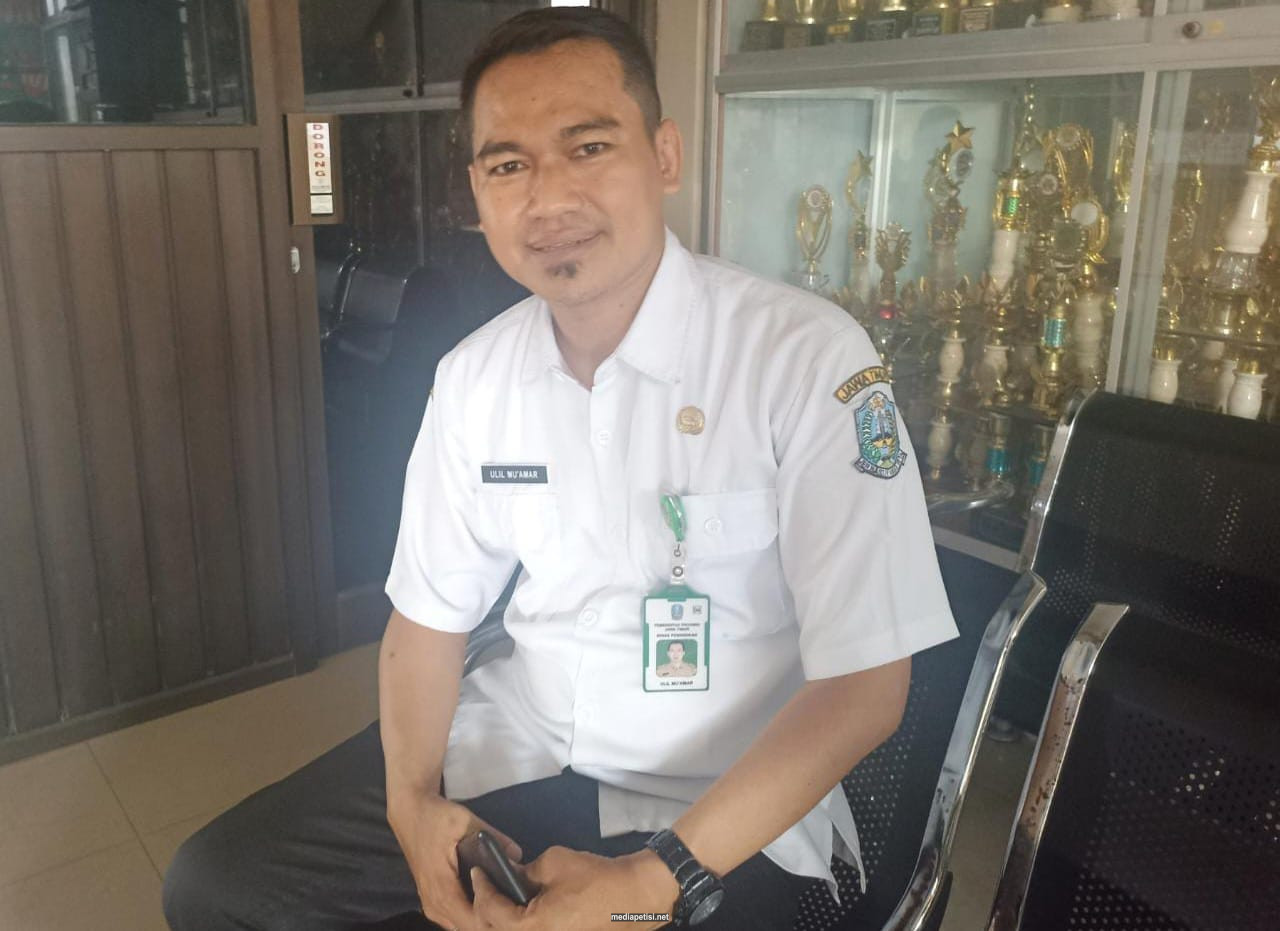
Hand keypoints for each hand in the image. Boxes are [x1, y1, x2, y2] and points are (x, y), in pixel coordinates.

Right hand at [387, 790, 521, 930]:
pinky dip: (471, 916)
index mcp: (442, 888)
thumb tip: (517, 856)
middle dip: (492, 920)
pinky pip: (454, 920)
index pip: (473, 922)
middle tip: (512, 902)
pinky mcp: (431, 902)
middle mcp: (434, 904)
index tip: (512, 903)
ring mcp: (431, 906)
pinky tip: (487, 900)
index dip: (495, 918)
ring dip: (481, 920)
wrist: (409, 812)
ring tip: (501, 901)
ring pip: (461, 927)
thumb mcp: (466, 820)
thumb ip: (494, 838)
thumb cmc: (435, 817)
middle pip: (469, 929)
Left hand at [471, 846, 676, 930]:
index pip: (490, 912)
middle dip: (484, 910)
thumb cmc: (594, 878)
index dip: (481, 889)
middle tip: (484, 886)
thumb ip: (525, 871)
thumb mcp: (553, 863)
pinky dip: (519, 923)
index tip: (478, 871)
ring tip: (498, 896)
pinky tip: (520, 907)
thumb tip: (512, 874)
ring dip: (500, 920)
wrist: (632, 896)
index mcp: (532, 926)